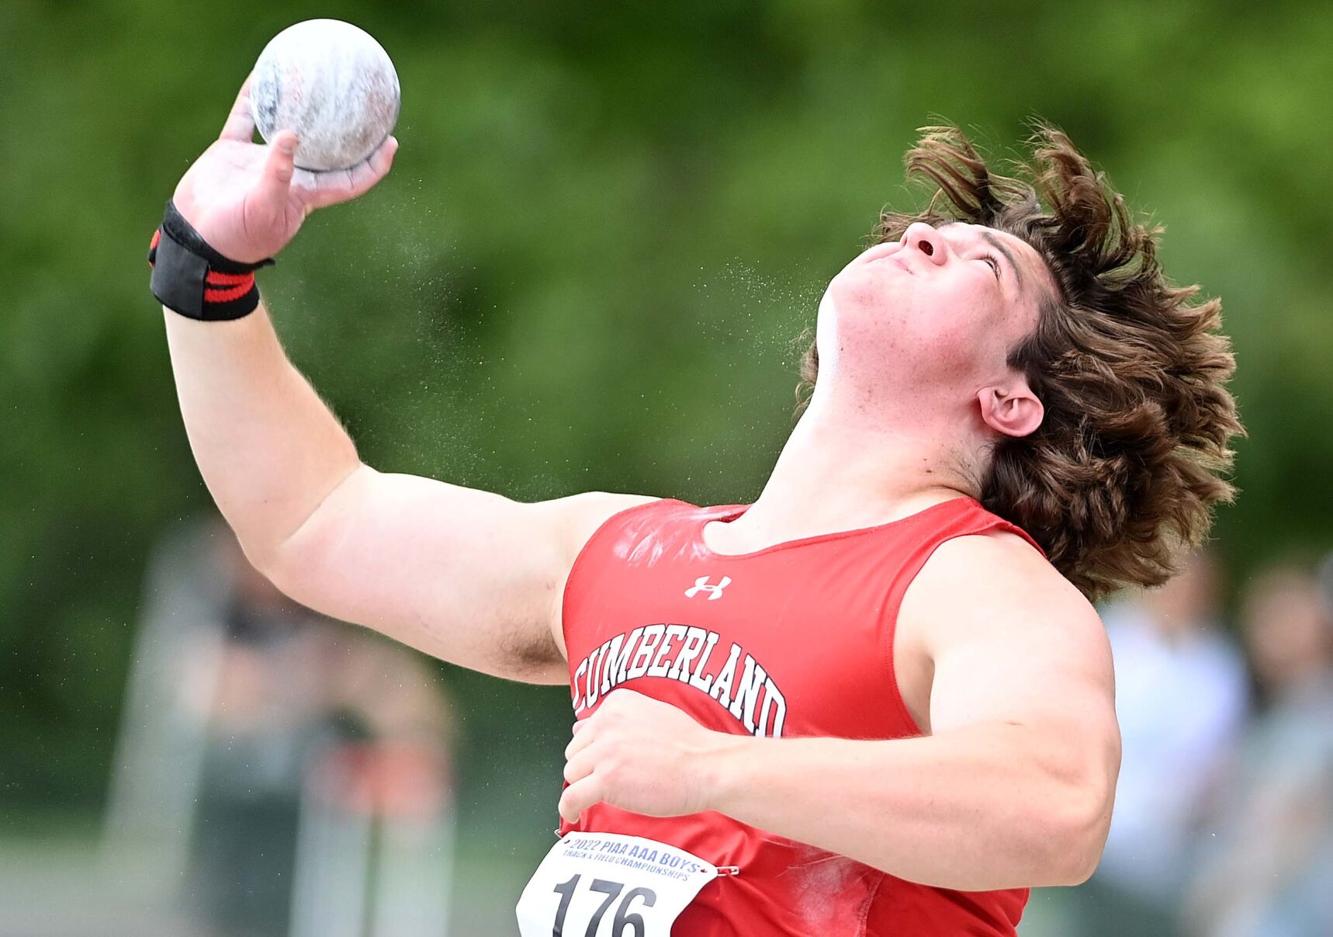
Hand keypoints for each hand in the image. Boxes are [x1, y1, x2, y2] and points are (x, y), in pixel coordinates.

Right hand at [170, 76, 398, 262]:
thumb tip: (291, 136)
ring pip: (285, 127)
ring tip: (311, 75)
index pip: (351, 180)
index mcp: (306, 195)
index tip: (391, 142)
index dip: (373, 165)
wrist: (197, 239)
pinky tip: (260, 75)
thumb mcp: (264, 210)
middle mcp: (289, 175)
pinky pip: (246, 119)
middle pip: (325, 149)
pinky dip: (253, 99)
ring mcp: (260, 162)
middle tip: (360, 98)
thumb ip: (277, 176)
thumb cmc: (237, 236)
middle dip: (343, 128)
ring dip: (297, 104)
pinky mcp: (232, 152)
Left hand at [559, 689, 736, 823]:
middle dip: (588, 767)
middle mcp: (607, 723)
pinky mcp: (607, 779)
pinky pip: (572, 796)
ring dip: (583, 785)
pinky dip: (568, 807)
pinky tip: (574, 813)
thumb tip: (579, 725)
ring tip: (600, 797)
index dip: (595, 750)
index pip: (585, 729)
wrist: (708, 767)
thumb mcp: (651, 714)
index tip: (608, 763)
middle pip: (575, 751)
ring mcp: (605, 751)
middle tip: (612, 780)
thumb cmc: (688, 745)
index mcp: (617, 704)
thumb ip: (617, 719)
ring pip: (572, 772)